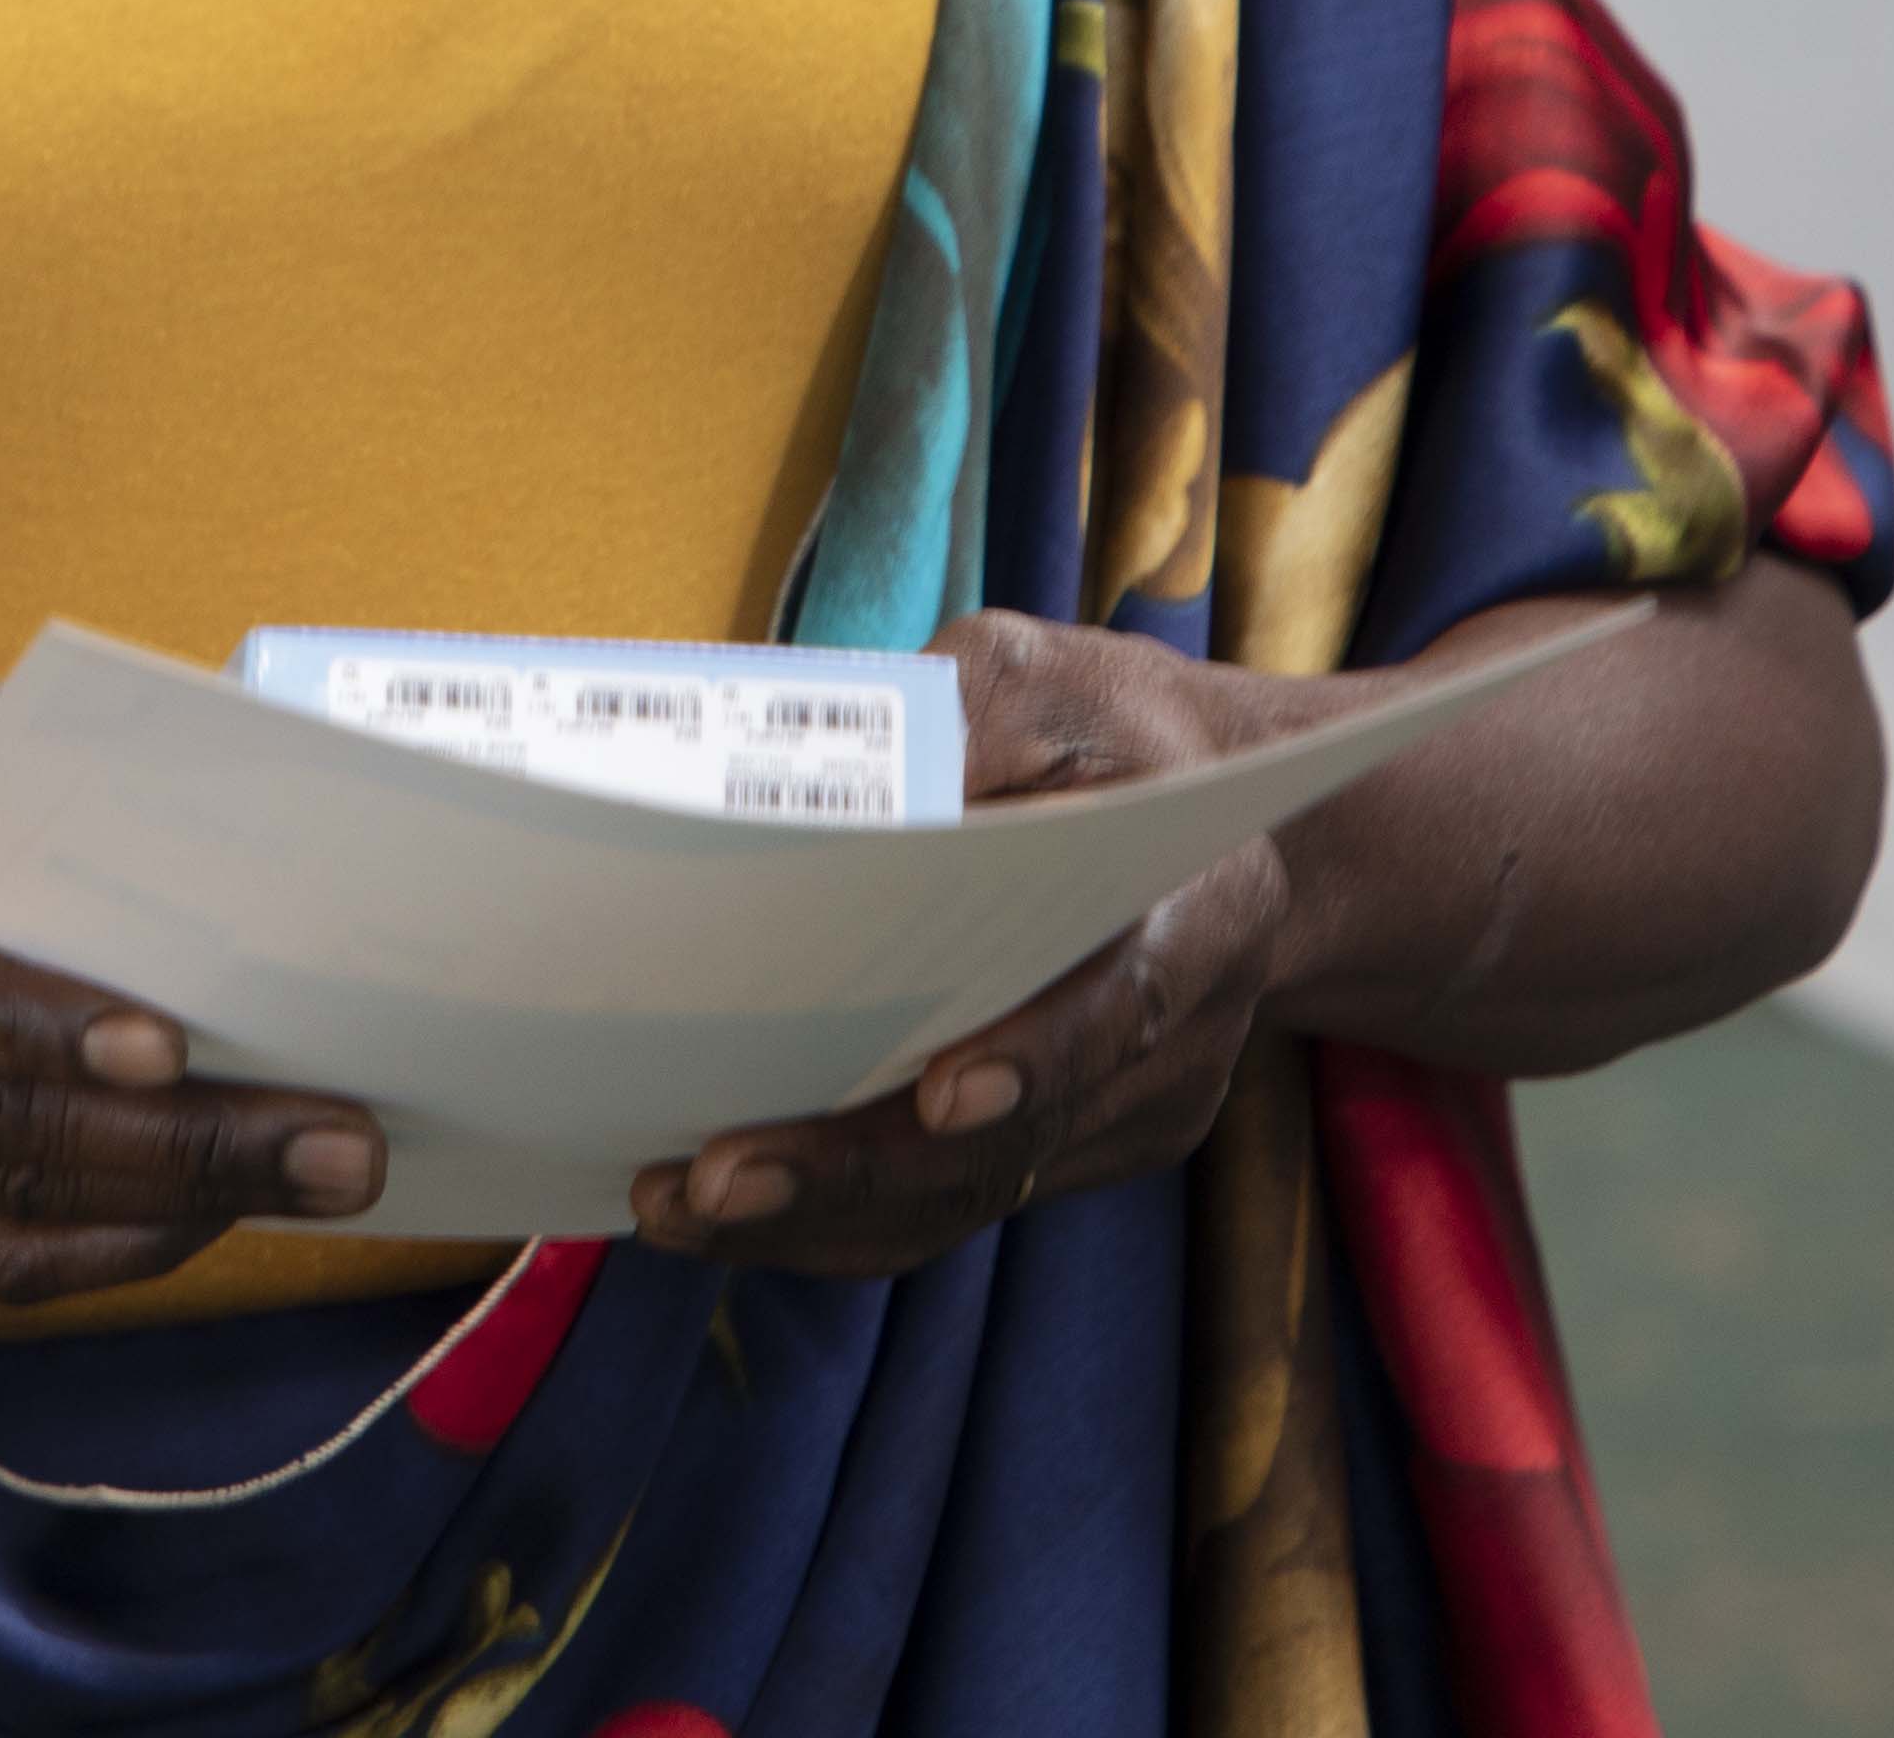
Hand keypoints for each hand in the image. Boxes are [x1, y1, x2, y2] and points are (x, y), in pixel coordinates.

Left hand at [627, 612, 1325, 1276]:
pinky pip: (949, 1206)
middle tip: (715, 1180)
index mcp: (1191, 913)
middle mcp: (1168, 1047)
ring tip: (677, 1206)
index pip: (1122, 1011)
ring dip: (815, 1217)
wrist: (1216, 814)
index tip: (939, 1093)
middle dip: (855, 1169)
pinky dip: (835, 1215)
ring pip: (965, 1199)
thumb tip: (824, 782)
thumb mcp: (1043, 677)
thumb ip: (957, 718)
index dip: (1035, 1061)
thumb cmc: (1111, 733)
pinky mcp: (1068, 1149)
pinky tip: (725, 1208)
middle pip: (1011, 1145)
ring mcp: (1120, 1116)